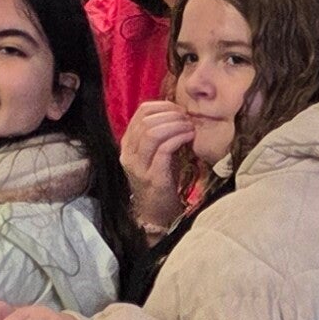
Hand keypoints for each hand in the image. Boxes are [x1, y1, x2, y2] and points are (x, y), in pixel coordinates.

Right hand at [120, 96, 192, 229]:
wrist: (157, 212)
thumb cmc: (161, 178)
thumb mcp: (157, 152)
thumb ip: (161, 133)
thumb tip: (179, 112)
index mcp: (128, 144)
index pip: (141, 113)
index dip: (163, 107)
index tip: (180, 110)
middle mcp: (129, 154)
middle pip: (146, 122)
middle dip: (171, 115)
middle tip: (188, 118)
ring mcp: (138, 167)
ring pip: (152, 133)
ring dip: (175, 125)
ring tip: (190, 127)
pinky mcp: (152, 177)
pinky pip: (164, 149)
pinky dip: (178, 138)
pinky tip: (189, 137)